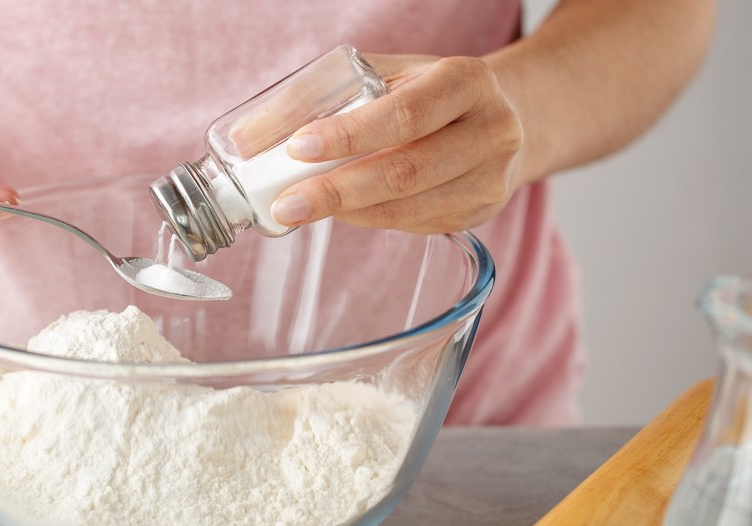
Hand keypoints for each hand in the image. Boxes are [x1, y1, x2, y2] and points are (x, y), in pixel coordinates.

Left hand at [270, 55, 523, 233]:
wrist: (504, 117)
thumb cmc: (427, 93)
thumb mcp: (388, 74)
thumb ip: (324, 95)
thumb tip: (246, 139)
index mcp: (465, 81)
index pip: (404, 114)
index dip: (349, 136)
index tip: (298, 149)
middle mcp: (490, 130)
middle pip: (407, 171)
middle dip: (337, 191)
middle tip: (286, 204)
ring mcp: (490, 179)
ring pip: (410, 208)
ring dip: (348, 213)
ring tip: (300, 210)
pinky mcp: (481, 214)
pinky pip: (415, 225)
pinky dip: (370, 220)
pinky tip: (342, 212)